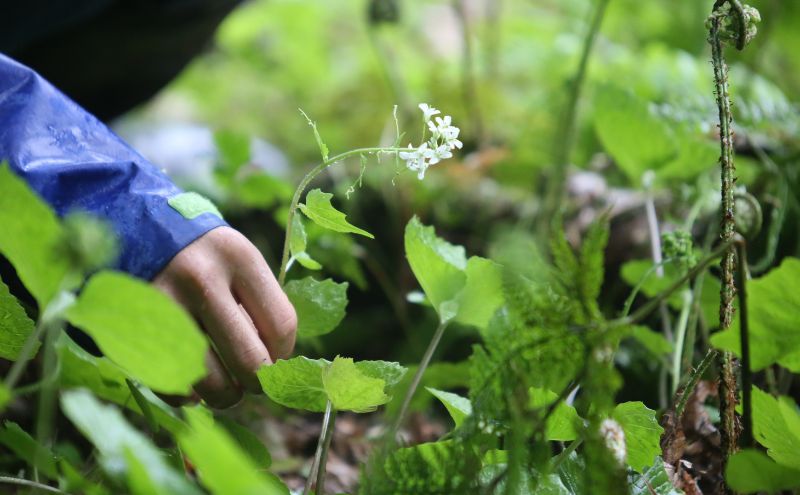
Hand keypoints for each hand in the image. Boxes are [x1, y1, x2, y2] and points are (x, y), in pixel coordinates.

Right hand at [153, 226, 295, 407]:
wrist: (136, 232)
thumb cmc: (203, 256)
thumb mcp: (237, 262)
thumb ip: (258, 307)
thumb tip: (275, 368)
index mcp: (239, 258)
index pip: (280, 325)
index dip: (282, 353)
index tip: (274, 357)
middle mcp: (202, 279)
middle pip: (249, 360)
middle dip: (257, 383)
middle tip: (251, 382)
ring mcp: (165, 304)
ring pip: (210, 381)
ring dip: (224, 396)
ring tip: (225, 391)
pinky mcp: (132, 327)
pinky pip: (170, 382)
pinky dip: (186, 395)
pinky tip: (192, 387)